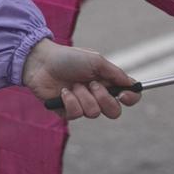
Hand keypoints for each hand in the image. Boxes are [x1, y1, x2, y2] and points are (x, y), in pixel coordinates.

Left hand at [21, 40, 142, 120]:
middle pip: (114, 112)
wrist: (41, 61)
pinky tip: (63, 91)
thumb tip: (133, 84)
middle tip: (92, 85)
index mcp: (107, 83)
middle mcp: (97, 96)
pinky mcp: (67, 111)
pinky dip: (70, 101)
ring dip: (83, 96)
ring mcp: (82, 104)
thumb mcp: (95, 60)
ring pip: (94, 113)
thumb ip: (115, 73)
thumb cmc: (68, 58)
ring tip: (73, 84)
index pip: (128, 97)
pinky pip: (76, 115)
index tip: (124, 94)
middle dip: (104, 99)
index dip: (131, 98)